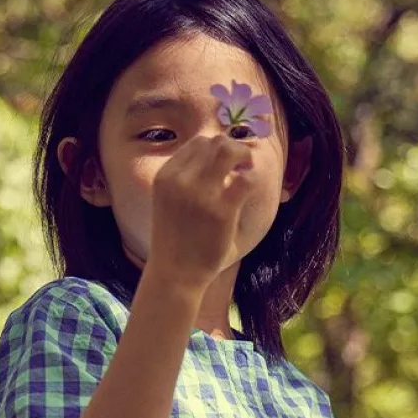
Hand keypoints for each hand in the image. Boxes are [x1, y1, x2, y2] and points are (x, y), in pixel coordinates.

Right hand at [149, 134, 255, 290]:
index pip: (197, 143)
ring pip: (229, 151)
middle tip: (241, 166)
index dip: (216, 149)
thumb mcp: (167, 203)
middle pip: (214, 142)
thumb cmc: (174, 243)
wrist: (174, 275)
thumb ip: (184, 180)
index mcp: (165, 176)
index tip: (225, 164)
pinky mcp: (222, 210)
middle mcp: (180, 180)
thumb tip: (214, 160)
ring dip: (243, 156)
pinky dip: (252, 179)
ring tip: (247, 170)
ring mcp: (201, 194)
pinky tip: (248, 190)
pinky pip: (246, 179)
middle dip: (232, 149)